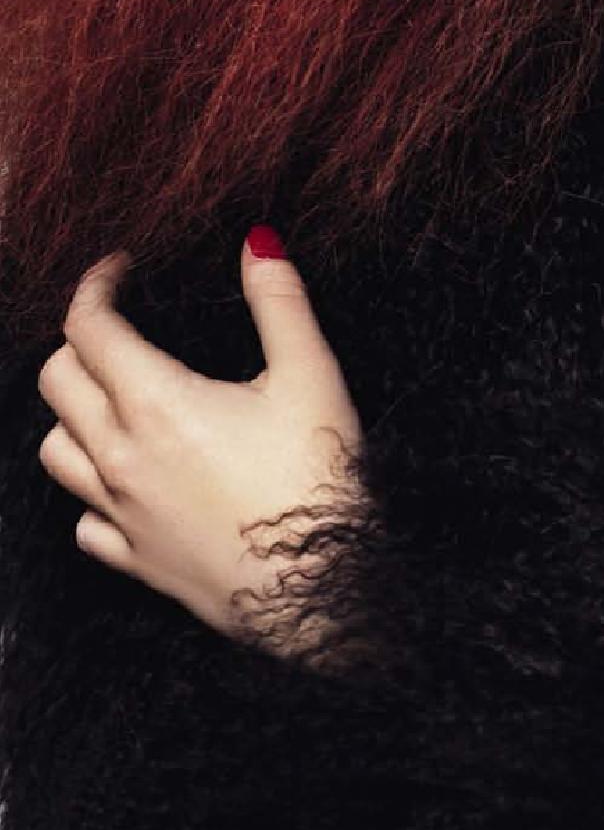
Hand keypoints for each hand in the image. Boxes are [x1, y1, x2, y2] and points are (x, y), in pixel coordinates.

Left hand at [36, 231, 364, 659]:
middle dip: (80, 340)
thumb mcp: (310, 374)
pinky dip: (92, 493)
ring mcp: (121, 515)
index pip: (89, 328)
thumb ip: (279, 301)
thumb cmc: (317, 478)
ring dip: (72, 414)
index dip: (97, 286)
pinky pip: (84, 522)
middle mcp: (120, 458)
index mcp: (156, 403)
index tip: (120, 269)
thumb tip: (258, 241)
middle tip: (119, 325)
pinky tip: (127, 482)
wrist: (323, 589)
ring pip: (54, 452)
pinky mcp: (136, 561)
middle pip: (57, 382)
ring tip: (111, 398)